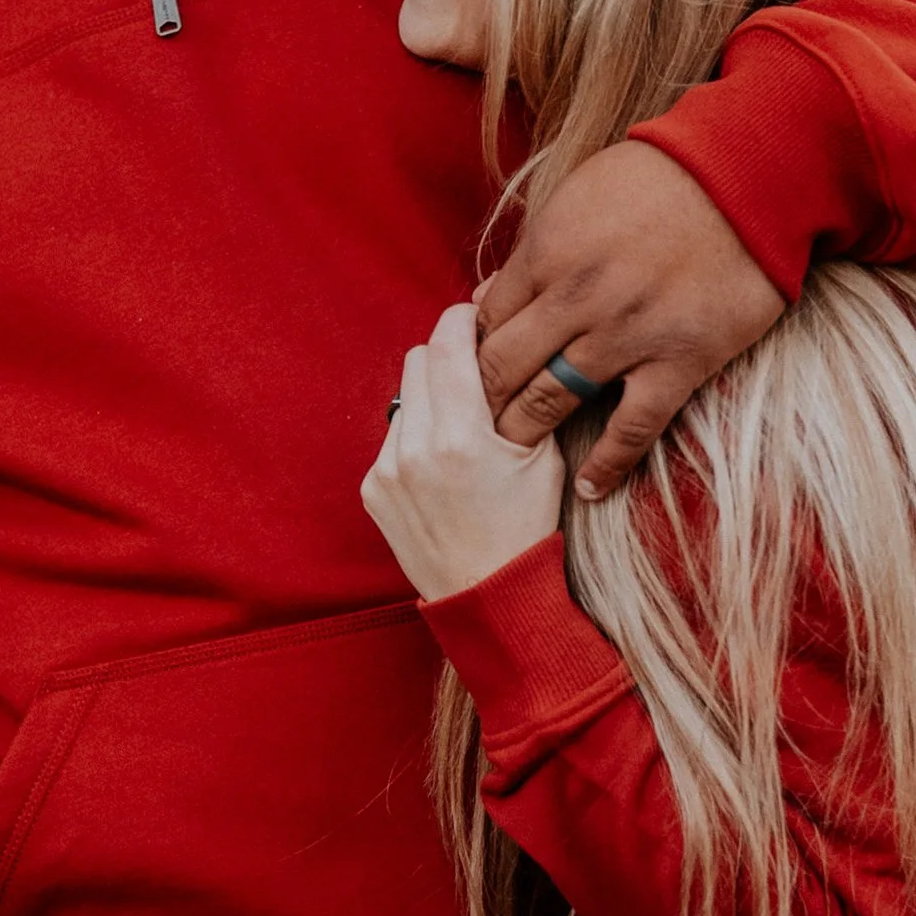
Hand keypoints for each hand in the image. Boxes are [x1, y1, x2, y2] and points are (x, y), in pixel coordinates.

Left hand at [363, 302, 567, 601]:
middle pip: (418, 358)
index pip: (447, 342)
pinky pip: (393, 438)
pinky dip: (416, 439)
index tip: (479, 323)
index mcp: (462, 436)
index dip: (464, 321)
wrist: (488, 595)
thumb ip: (521, 397)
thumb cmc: (526, 526)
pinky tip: (443, 470)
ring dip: (431, 401)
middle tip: (476, 378)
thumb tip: (509, 346)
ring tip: (462, 436)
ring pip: (404, 397)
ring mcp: (388, 470)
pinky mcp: (373, 488)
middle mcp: (416, 449)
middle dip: (447, 359)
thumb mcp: (543, 457)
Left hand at [476, 142, 786, 497]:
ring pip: (550, 400)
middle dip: (479, 403)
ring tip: (505, 462)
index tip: (466, 377)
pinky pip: (633, 428)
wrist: (748, 176)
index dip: (469, 353)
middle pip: (503, 367)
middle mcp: (576, 298)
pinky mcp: (679, 362)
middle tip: (468, 431)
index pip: (485, 320)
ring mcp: (626, 335)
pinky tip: (588, 489)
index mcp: (546, 253)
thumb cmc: (660, 175)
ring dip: (522, 434)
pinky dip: (607, 465)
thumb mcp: (577, 195)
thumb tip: (490, 293)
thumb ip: (534, 250)